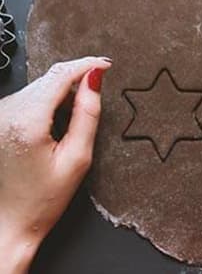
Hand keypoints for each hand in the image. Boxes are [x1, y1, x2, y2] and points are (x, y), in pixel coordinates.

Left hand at [0, 57, 110, 273]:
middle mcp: (8, 113)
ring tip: (73, 121)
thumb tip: (94, 80)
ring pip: (42, 85)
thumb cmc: (42, 198)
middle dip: (77, 80)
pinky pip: (31, 96)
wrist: (10, 222)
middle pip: (50, 78)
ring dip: (63, 92)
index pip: (60, 76)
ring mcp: (1, 114)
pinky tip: (57, 123)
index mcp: (27, 121)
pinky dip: (50, 101)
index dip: (87, 65)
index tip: (106, 65)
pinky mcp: (1, 118)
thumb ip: (88, 113)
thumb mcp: (78, 157)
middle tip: (96, 97)